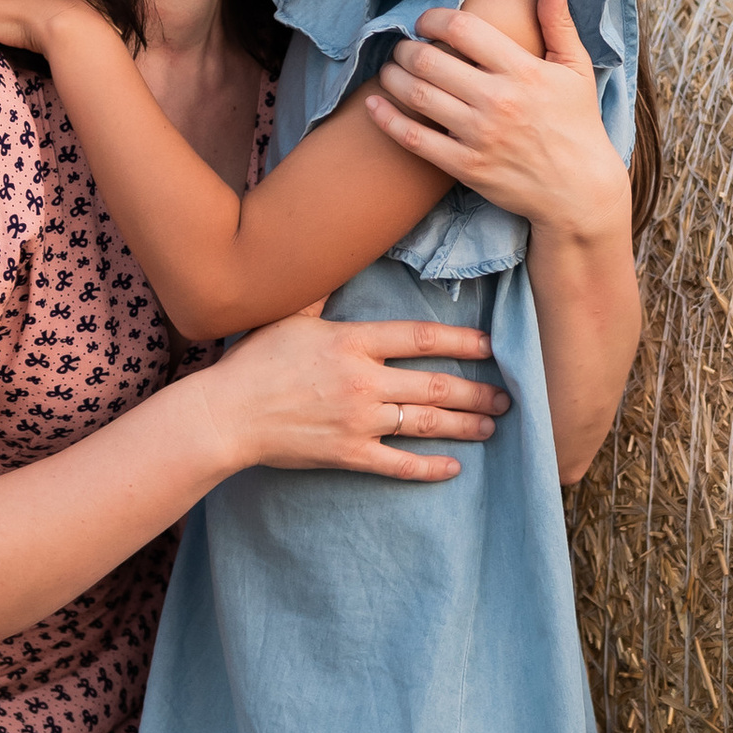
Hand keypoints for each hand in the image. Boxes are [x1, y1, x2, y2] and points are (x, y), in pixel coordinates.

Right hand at [206, 309, 509, 481]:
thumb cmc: (254, 362)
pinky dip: (429, 468)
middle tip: (506, 397)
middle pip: (435, 384)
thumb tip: (335, 265)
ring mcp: (358, 420)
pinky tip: (453, 467)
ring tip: (490, 426)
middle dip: (476, 391)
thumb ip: (322, 297)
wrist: (225, 414)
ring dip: (464, 425)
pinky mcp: (348, 454)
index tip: (489, 346)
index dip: (461, 340)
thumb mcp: (289, 318)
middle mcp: (363, 380)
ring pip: (425, 422)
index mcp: (353, 342)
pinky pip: (399, 464)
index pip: (421, 337)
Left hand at [362, 0, 629, 246]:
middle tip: (403, 46)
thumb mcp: (577, 68)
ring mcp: (479, 135)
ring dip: (392, 76)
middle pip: (430, 60)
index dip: (435, 18)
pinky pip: (414, 139)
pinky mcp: (466, 167)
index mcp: (522, 70)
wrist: (579, 191)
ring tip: (389, 69)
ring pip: (417, 96)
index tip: (427, 21)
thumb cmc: (578, 124)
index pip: (463, 29)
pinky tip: (373, 105)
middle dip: (407, 47)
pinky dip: (387, 119)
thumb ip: (558, 21)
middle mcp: (498, 100)